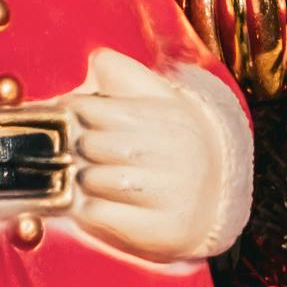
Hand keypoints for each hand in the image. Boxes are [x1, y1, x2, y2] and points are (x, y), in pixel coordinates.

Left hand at [67, 46, 240, 262]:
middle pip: (92, 144)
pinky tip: (96, 203)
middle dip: (80, 149)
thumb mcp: (161, 102)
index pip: (96, 109)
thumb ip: (128, 76)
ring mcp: (168, 192)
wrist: (216, 198)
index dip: (75, 113)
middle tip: (83, 153)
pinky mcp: (161, 228)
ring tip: (91, 178)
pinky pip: (100, 214)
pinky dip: (88, 209)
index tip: (71, 118)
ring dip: (83, 180)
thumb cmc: (174, 145)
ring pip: (94, 179)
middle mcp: (171, 152)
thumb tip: (97, 59)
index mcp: (167, 117)